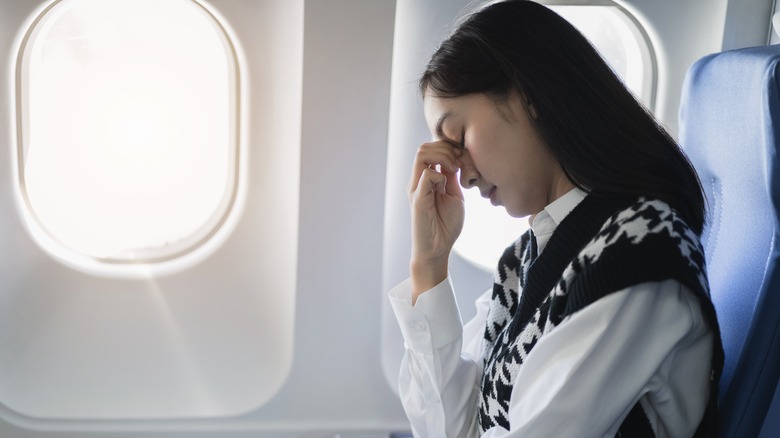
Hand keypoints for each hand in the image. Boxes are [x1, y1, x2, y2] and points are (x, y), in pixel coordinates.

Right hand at [407, 141, 464, 302]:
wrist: (437, 249)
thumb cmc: (446, 225)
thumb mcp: (455, 195)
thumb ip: (453, 178)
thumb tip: (456, 159)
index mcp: (426, 179)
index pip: (431, 149)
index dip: (448, 147)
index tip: (463, 158)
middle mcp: (418, 180)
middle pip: (424, 147)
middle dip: (446, 148)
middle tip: (460, 162)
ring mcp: (416, 188)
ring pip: (422, 154)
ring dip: (442, 157)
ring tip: (454, 169)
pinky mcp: (417, 199)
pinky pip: (426, 174)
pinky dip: (441, 175)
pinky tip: (447, 186)